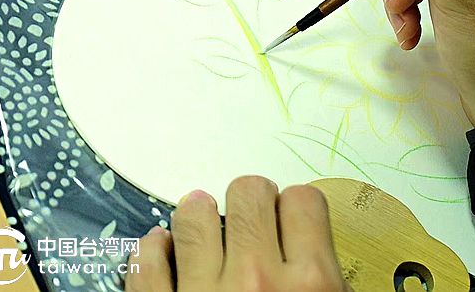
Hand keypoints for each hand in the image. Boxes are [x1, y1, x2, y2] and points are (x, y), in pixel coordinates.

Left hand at [125, 176, 351, 291]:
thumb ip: (330, 279)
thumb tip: (315, 248)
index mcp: (313, 283)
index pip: (303, 201)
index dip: (295, 208)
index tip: (288, 218)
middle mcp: (258, 282)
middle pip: (249, 192)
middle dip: (250, 200)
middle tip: (249, 218)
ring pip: (192, 215)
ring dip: (197, 218)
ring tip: (201, 225)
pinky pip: (144, 263)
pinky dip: (152, 253)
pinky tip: (163, 253)